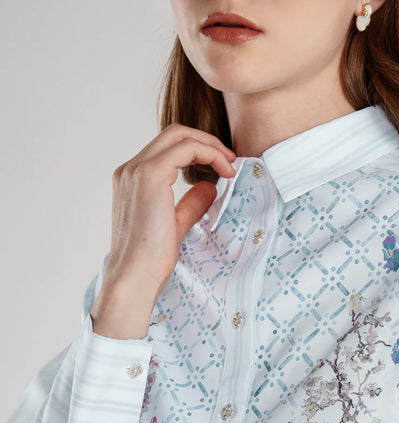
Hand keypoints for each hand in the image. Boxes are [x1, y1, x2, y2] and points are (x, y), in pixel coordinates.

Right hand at [90, 123, 236, 338]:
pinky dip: (209, 153)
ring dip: (210, 145)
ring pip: (179, 135)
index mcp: (132, 180)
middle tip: (230, 161)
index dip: (198, 151)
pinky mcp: (151, 174)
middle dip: (206, 141)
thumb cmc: (151, 260)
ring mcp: (137, 169)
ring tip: (230, 166)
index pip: (167, 149)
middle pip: (173, 133)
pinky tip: (225, 172)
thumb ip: (190, 204)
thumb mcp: (175, 225)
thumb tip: (209, 187)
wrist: (135, 276)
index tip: (222, 168)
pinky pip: (187, 148)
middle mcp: (130, 169)